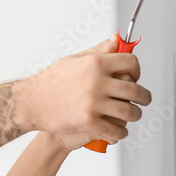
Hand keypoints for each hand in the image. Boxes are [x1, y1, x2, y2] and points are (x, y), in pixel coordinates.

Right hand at [15, 35, 151, 143]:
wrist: (31, 102)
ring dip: (135, 116)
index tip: (136, 77)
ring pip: (129, 112)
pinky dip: (121, 133)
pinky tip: (119, 131)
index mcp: (96, 63)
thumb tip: (116, 42)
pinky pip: (115, 130)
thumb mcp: (74, 60)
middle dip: (144, 97)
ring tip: (132, 116)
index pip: (131, 63)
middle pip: (135, 89)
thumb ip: (98, 51)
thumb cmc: (51, 81)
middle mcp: (97, 82)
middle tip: (144, 100)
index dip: (137, 70)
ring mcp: (94, 103)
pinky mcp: (89, 122)